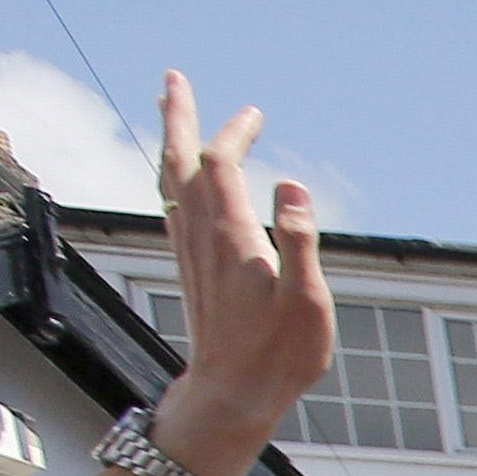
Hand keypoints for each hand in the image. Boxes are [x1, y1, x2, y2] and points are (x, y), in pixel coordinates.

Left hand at [142, 75, 332, 475]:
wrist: (230, 395)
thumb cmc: (277, 356)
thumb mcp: (306, 300)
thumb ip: (300, 238)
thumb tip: (292, 184)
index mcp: (233, 238)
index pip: (222, 165)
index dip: (233, 133)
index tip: (252, 114)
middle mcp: (203, 237)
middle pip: (181, 162)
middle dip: (178, 118)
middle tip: (174, 80)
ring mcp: (192, 252)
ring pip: (170, 182)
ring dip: (171, 143)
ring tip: (171, 114)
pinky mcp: (190, 268)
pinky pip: (171, 207)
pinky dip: (172, 178)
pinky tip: (176, 178)